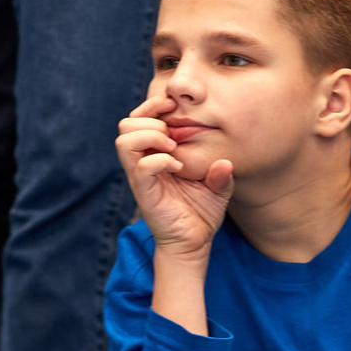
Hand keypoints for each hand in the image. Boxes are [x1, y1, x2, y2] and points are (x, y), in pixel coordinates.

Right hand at [117, 95, 232, 257]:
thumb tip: (226, 162)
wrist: (194, 243)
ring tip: (173, 147)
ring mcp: (141, 177)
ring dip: (150, 136)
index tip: (174, 106)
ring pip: (124, 141)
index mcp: (154, 154)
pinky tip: (179, 167)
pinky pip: (141, 167)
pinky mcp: (144, 192)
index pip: (138, 119)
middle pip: (125, 124)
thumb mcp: (218, 187)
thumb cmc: (201, 213)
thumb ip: (222, 172)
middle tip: (173, 133)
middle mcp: (142, 163)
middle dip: (150, 119)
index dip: (152, 106)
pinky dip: (160, 160)